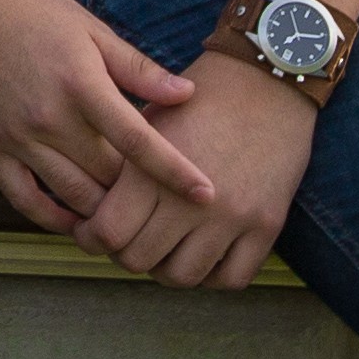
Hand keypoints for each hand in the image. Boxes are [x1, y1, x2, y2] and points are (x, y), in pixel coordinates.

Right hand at [0, 0, 214, 238]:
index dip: (176, 172)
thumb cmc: (30, 6)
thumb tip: (187, 95)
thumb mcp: (90, 27)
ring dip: (105, 213)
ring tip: (133, 223)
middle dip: (143, 195)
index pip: (138, 141)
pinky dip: (55, 219)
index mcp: (81, 82)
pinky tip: (79, 224)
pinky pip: (26, 201)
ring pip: (73, 196)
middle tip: (172, 208)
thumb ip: (138, 67)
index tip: (207, 195)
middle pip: (109, 176)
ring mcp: (16, 137)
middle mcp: (49, 116)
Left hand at [75, 48, 318, 288]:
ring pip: (183, 277)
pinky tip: (206, 253)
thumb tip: (90, 212)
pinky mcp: (266, 225)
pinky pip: (232, 278)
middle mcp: (189, 198)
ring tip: (167, 247)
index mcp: (151, 168)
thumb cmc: (201, 97)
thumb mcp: (150, 120)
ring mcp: (231, 216)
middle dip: (127, 254)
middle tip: (131, 240)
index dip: (92, 239)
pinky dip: (214, 275)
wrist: (267, 79)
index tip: (93, 234)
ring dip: (169, 267)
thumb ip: (122, 168)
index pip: (108, 232)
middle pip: (140, 260)